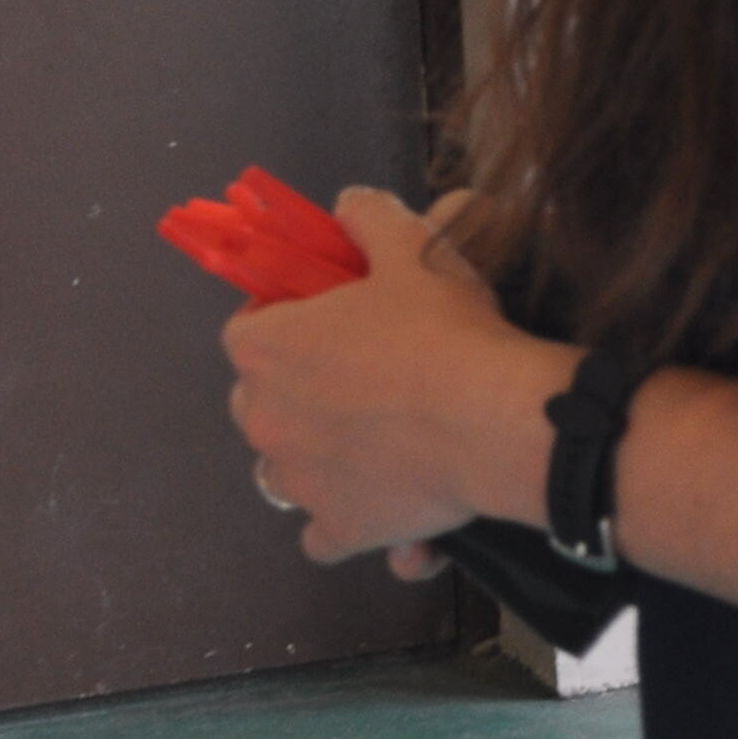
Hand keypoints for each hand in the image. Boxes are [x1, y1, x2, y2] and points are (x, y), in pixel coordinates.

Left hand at [224, 186, 562, 571]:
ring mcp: (298, 482)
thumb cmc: (444, 329)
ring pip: (283, 471)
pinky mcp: (339, 528)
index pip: (244, 331)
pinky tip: (380, 502)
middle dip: (296, 392)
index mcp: (265, 349)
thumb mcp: (411, 248)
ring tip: (373, 442)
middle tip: (360, 377)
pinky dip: (343, 521)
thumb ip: (368, 216)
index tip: (327, 318)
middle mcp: (263, 419)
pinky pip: (322, 535)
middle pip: (257, 403)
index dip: (283, 321)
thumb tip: (348, 203)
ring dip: (314, 457)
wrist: (493, 418)